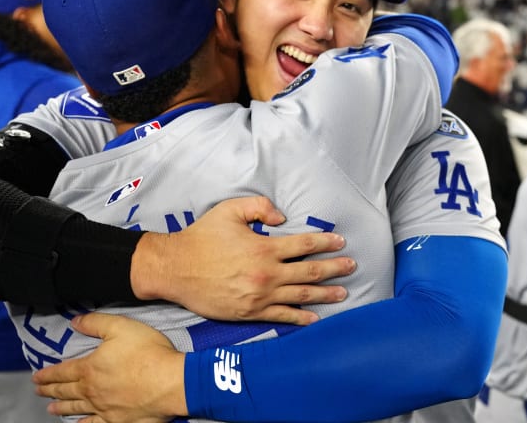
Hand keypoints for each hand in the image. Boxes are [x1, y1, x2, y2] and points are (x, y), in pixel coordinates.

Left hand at [33, 313, 185, 422]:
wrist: (170, 382)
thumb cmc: (148, 352)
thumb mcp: (121, 327)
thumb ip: (96, 323)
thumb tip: (75, 321)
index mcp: (90, 368)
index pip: (62, 372)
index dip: (48, 374)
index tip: (37, 377)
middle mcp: (91, 390)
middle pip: (65, 391)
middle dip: (50, 390)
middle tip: (39, 391)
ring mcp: (103, 407)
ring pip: (76, 408)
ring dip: (61, 407)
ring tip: (51, 408)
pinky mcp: (117, 420)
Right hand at [132, 196, 355, 323]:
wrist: (174, 268)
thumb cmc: (201, 237)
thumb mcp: (229, 210)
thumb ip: (259, 207)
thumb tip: (282, 217)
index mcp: (265, 248)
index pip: (305, 244)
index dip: (326, 242)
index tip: (341, 242)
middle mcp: (267, 274)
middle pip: (310, 271)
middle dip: (334, 269)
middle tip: (352, 267)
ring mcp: (260, 296)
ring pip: (301, 295)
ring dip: (325, 294)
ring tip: (343, 293)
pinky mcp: (249, 312)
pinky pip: (281, 316)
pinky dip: (300, 318)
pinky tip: (315, 318)